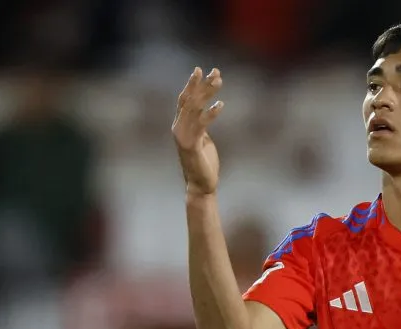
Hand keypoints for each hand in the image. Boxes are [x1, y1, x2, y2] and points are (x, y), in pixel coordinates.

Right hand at [172, 67, 223, 195]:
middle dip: (202, 84)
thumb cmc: (203, 164)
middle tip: (215, 71)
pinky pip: (202, 126)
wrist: (201, 186)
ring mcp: (184, 137)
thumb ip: (201, 126)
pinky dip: (211, 114)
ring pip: (195, 109)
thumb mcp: (202, 140)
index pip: (185, 100)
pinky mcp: (192, 146)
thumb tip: (205, 113)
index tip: (201, 70)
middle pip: (190, 100)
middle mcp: (179, 128)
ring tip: (219, 81)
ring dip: (207, 94)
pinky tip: (221, 105)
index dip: (192, 84)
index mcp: (180, 125)